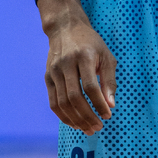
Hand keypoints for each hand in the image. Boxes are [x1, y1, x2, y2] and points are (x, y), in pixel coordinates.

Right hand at [38, 0, 116, 135]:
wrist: (65, 28)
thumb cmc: (91, 43)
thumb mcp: (106, 55)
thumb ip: (109, 80)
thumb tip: (110, 105)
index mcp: (83, 56)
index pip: (90, 87)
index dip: (99, 104)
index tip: (108, 115)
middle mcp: (66, 64)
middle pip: (74, 97)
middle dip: (87, 116)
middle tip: (98, 127)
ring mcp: (54, 71)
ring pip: (62, 102)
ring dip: (75, 120)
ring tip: (88, 129)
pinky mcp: (47, 77)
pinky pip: (53, 102)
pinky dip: (63, 116)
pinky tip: (74, 123)